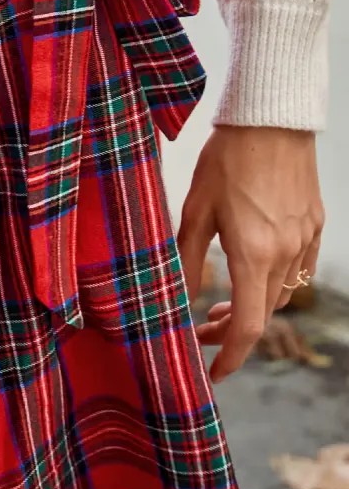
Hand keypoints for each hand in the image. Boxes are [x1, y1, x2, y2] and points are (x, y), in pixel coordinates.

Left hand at [177, 126, 322, 381]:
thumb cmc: (226, 159)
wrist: (271, 118)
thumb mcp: (195, 210)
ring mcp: (305, 240)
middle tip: (204, 327)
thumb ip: (186, 259)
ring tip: (225, 300)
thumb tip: (173, 299)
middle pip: (264, 314)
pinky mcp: (314, 224)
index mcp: (253, 254)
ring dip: (255, 305)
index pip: (248, 328)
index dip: (230, 357)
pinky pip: (297, 268)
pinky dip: (274, 280)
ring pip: (282, 294)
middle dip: (233, 331)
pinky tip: (254, 266)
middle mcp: (285, 254)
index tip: (212, 370)